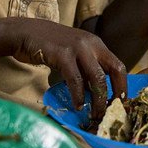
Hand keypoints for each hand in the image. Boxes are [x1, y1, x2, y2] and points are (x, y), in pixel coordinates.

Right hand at [6, 18, 126, 119]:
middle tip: (110, 112)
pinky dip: (78, 95)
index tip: (119, 104)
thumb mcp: (74, 52)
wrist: (25, 32)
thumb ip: (86, 67)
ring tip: (94, 115)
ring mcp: (78, 48)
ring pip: (97, 78)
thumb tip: (97, 93)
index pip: (118, 66)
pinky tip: (77, 105)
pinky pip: (76, 80)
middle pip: (114, 71)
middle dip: (114, 94)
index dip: (122, 86)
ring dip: (98, 100)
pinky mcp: (63, 54)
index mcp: (96, 44)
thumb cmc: (50, 46)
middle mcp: (91, 44)